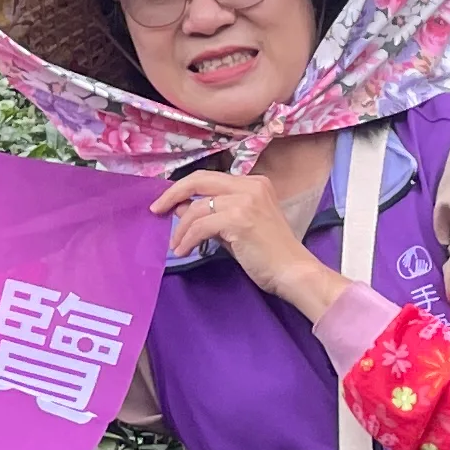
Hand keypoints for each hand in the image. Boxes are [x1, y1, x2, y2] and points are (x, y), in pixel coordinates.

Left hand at [161, 167, 340, 319]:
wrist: (294, 272)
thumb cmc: (269, 254)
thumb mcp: (237, 227)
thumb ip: (212, 215)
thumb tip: (181, 209)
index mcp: (253, 183)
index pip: (209, 178)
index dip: (184, 188)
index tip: (167, 202)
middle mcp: (250, 185)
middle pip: (199, 180)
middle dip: (172, 194)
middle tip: (156, 210)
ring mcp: (245, 200)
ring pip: (197, 208)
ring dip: (180, 229)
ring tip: (176, 245)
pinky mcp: (240, 219)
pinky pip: (201, 226)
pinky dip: (187, 239)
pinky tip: (183, 251)